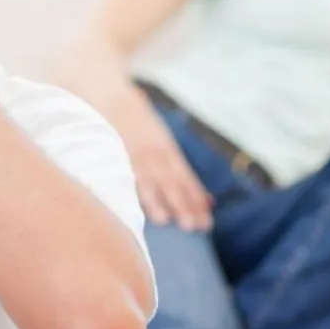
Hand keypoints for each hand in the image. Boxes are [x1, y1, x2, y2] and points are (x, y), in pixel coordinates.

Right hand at [123, 113, 213, 230]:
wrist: (119, 102)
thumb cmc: (144, 131)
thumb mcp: (167, 147)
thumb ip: (185, 177)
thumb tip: (210, 202)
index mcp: (170, 153)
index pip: (187, 181)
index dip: (197, 202)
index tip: (206, 223)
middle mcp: (159, 155)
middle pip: (174, 183)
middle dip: (184, 205)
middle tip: (194, 227)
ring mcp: (140, 155)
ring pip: (153, 181)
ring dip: (161, 201)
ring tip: (168, 221)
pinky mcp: (121, 154)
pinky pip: (131, 175)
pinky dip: (137, 191)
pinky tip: (141, 207)